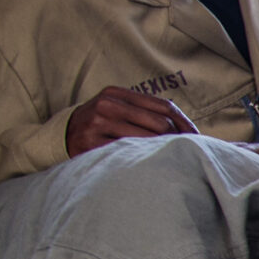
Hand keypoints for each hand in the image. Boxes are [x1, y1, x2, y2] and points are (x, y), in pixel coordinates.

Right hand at [64, 86, 199, 156]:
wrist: (61, 136)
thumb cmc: (99, 124)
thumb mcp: (116, 108)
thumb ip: (144, 111)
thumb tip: (186, 128)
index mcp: (116, 93)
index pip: (163, 106)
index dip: (184, 122)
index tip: (197, 137)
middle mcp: (107, 106)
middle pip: (160, 124)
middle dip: (178, 139)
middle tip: (187, 152)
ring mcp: (98, 125)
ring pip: (148, 141)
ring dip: (165, 151)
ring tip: (173, 160)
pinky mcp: (91, 145)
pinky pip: (129, 153)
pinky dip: (145, 159)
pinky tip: (152, 165)